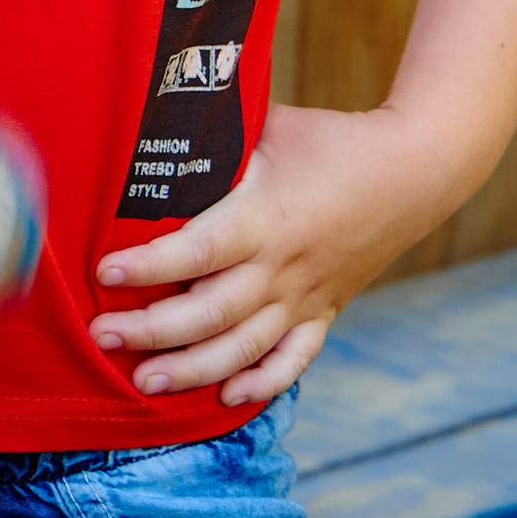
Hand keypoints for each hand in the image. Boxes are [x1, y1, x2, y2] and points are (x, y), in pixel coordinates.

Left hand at [88, 100, 455, 407]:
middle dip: (152, 330)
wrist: (414, 171)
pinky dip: (262, 383)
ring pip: (244, 347)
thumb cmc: (329, 140)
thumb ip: (212, 136)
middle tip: (102, 337)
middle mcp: (283, 267)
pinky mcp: (325, 311)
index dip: (151, 265)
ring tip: (145, 381)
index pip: (199, 250)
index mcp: (265, 219)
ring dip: (193, 370)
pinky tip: (227, 398)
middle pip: (211, 312)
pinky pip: (293, 358)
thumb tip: (150, 120)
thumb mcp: (268, 127)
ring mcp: (306, 296)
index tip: (106, 270)